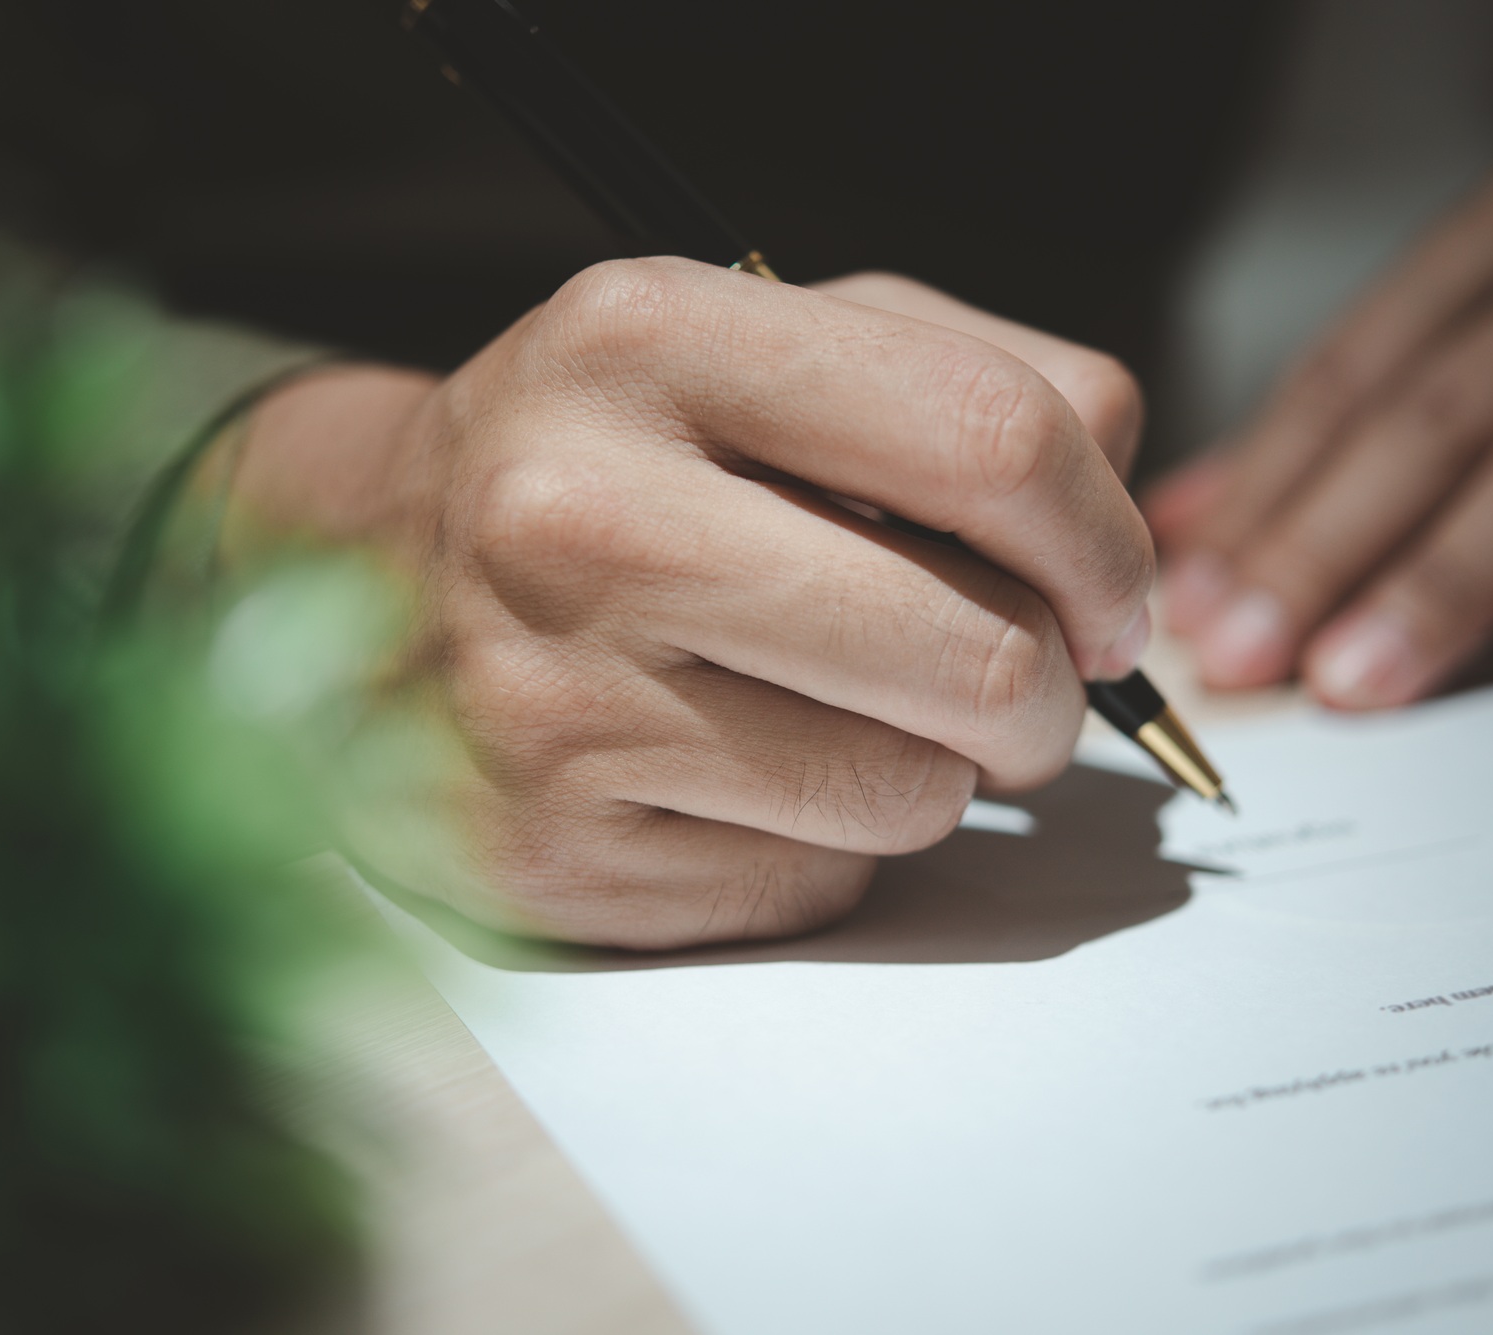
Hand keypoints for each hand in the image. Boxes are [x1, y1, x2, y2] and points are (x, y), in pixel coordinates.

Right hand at [225, 261, 1150, 947]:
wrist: (366, 572)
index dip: (1107, 536)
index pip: (992, 437)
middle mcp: (575, 515)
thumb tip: (1126, 546)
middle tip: (1026, 687)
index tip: (1113, 594)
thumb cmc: (627, 456)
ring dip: (945, 772)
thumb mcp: (776, 343)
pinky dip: (830, 840)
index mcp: (648, 338)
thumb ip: (984, 382)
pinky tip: (743, 773)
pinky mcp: (547, 857)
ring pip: (914, 795)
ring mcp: (547, 702)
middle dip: (1058, 695)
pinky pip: (817, 882)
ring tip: (863, 714)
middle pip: (982, 652)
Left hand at [1146, 168, 1492, 707]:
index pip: (1351, 376)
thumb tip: (1181, 530)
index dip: (1266, 496)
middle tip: (1247, 655)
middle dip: (1328, 547)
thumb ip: (1337, 441)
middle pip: (1438, 421)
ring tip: (1361, 681)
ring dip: (1451, 584)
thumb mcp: (1483, 359)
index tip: (1196, 602)